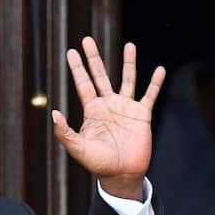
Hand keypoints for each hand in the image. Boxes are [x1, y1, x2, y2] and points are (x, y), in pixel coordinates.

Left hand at [52, 38, 165, 199]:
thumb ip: (65, 133)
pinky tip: (160, 70)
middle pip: (100, 75)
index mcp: (92, 110)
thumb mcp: (79, 149)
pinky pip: (150, 95)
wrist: (122, 175)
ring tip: (130, 45)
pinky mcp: (142, 115)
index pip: (83, 83)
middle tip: (87, 39)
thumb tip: (54, 112)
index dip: (77, 68)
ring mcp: (126, 108)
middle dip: (94, 58)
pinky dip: (155, 83)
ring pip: (127, 79)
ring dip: (128, 63)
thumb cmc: (99, 164)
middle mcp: (108, 104)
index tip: (71, 51)